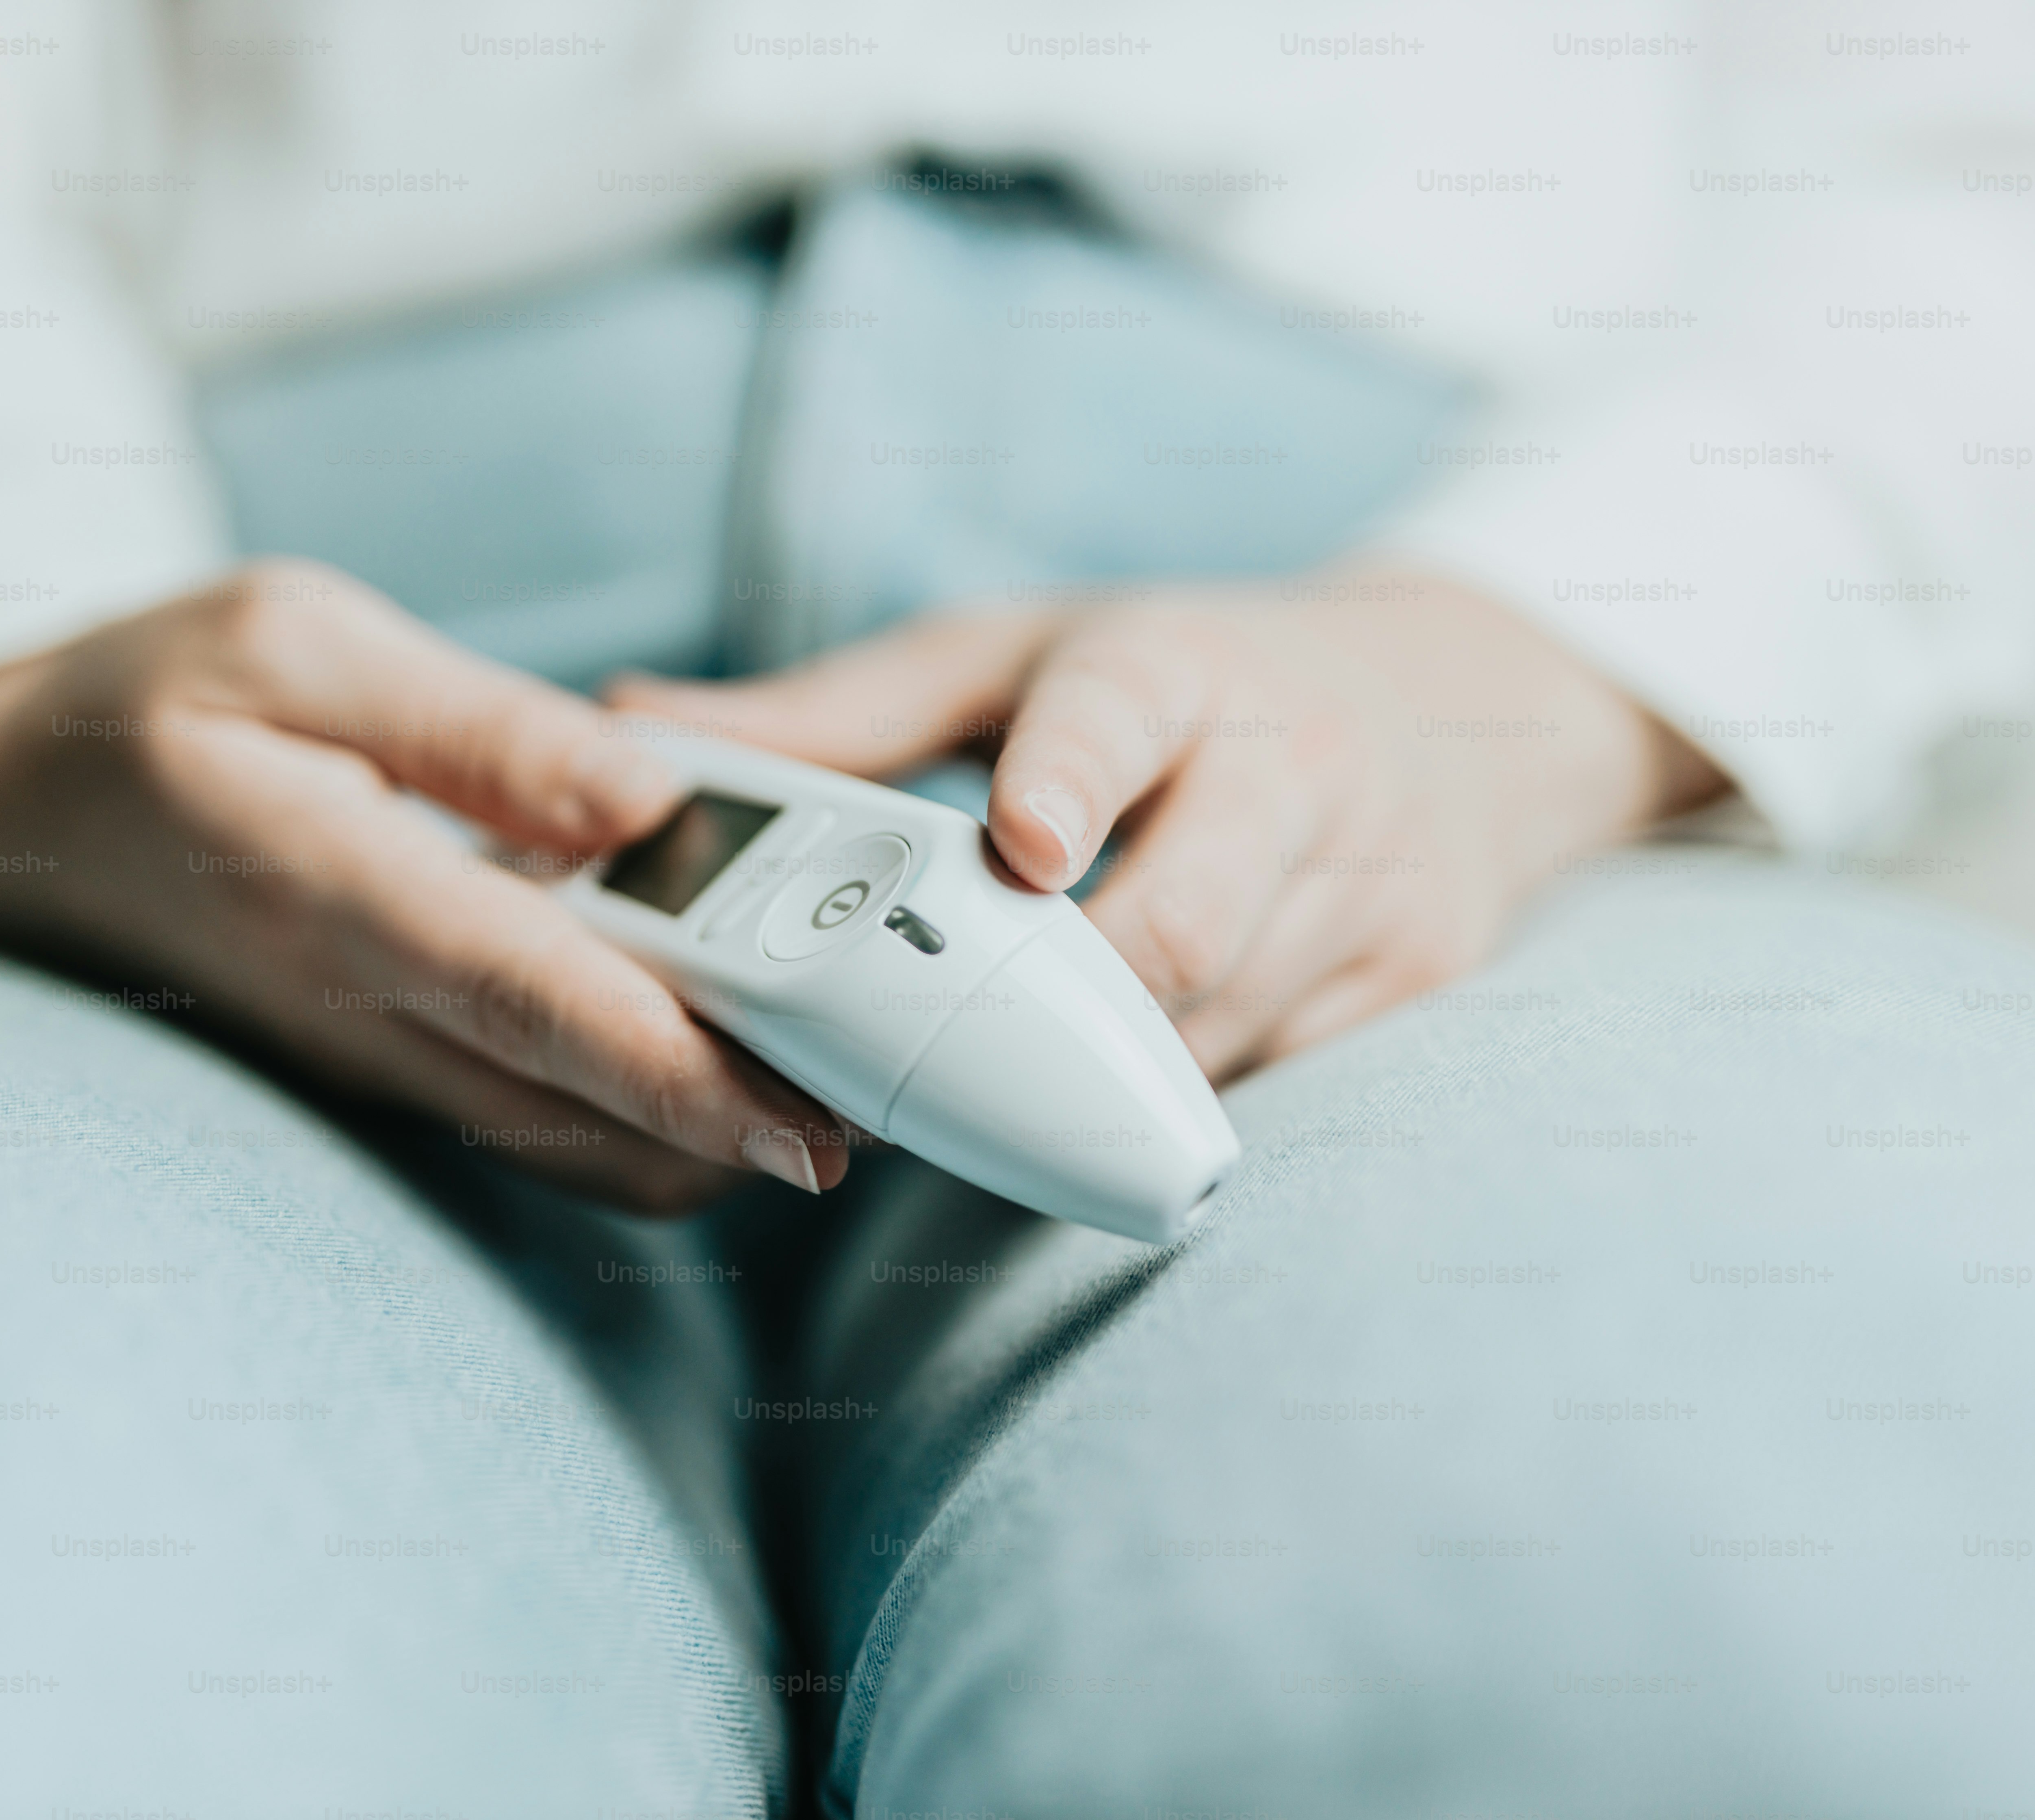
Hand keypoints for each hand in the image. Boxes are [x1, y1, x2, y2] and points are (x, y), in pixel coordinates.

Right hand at [0, 559, 849, 1210]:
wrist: (8, 810)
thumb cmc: (147, 699)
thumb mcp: (296, 640)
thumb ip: (472, 724)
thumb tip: (643, 794)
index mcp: (342, 890)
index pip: (537, 1002)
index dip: (681, 1071)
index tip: (813, 1119)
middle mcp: (366, 1005)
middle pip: (583, 1104)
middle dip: (742, 1122)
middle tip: (896, 1090)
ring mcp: (376, 1051)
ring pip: (566, 1137)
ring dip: (703, 1127)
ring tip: (838, 1065)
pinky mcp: (387, 1057)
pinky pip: (531, 1111)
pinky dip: (637, 1102)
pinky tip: (723, 1040)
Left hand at [611, 569, 1723, 1079]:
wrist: (1455, 706)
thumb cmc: (1177, 679)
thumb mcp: (1010, 658)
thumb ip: (836, 713)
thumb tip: (632, 725)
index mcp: (1179, 668)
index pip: (1125, 717)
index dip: (1069, 783)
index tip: (1020, 849)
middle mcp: (1295, 769)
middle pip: (1175, 924)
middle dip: (1049, 1007)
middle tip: (926, 1054)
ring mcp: (1371, 884)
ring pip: (1214, 1027)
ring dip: (1086, 1074)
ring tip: (977, 1088)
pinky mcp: (1418, 974)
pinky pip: (1274, 1076)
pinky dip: (1167, 1097)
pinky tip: (1091, 1098)